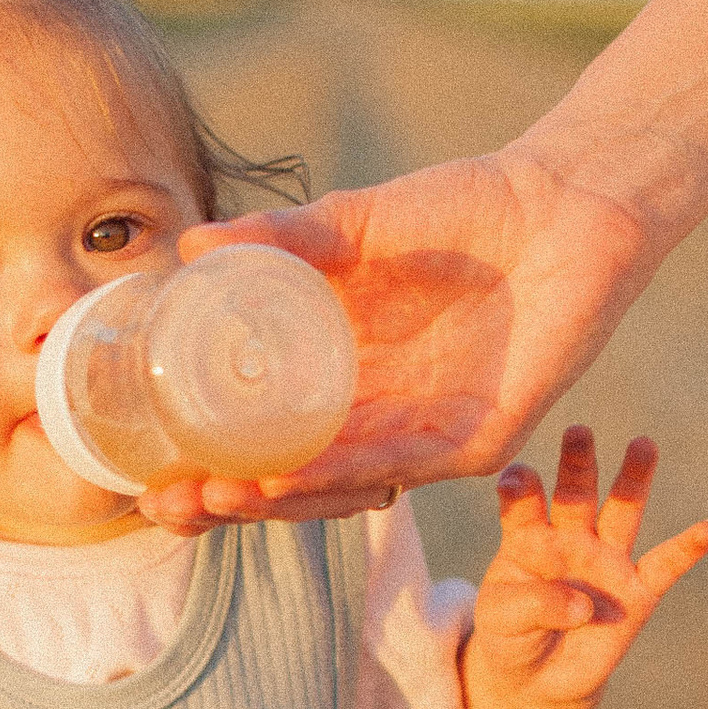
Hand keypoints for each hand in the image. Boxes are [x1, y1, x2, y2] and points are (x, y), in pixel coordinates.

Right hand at [135, 147, 662, 528]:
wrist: (566, 204)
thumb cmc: (464, 209)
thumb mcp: (353, 223)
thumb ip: (281, 239)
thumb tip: (191, 246)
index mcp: (340, 377)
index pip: (261, 440)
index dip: (203, 462)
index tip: (141, 471)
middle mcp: (376, 418)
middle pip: (287, 482)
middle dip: (223, 504)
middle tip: (163, 504)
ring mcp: (424, 436)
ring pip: (336, 490)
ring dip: (271, 504)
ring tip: (209, 501)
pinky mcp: (475, 441)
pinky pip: (399, 471)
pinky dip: (340, 478)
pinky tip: (286, 482)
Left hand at [462, 425, 707, 708]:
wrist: (537, 680)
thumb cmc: (510, 637)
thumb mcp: (502, 621)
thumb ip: (535, 604)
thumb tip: (585, 605)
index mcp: (527, 536)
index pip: (523, 504)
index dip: (521, 490)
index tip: (517, 479)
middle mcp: (570, 538)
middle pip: (576, 493)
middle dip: (578, 463)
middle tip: (579, 432)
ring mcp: (606, 562)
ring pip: (622, 512)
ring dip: (633, 480)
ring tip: (642, 445)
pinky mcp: (637, 593)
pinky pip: (665, 565)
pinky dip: (687, 549)